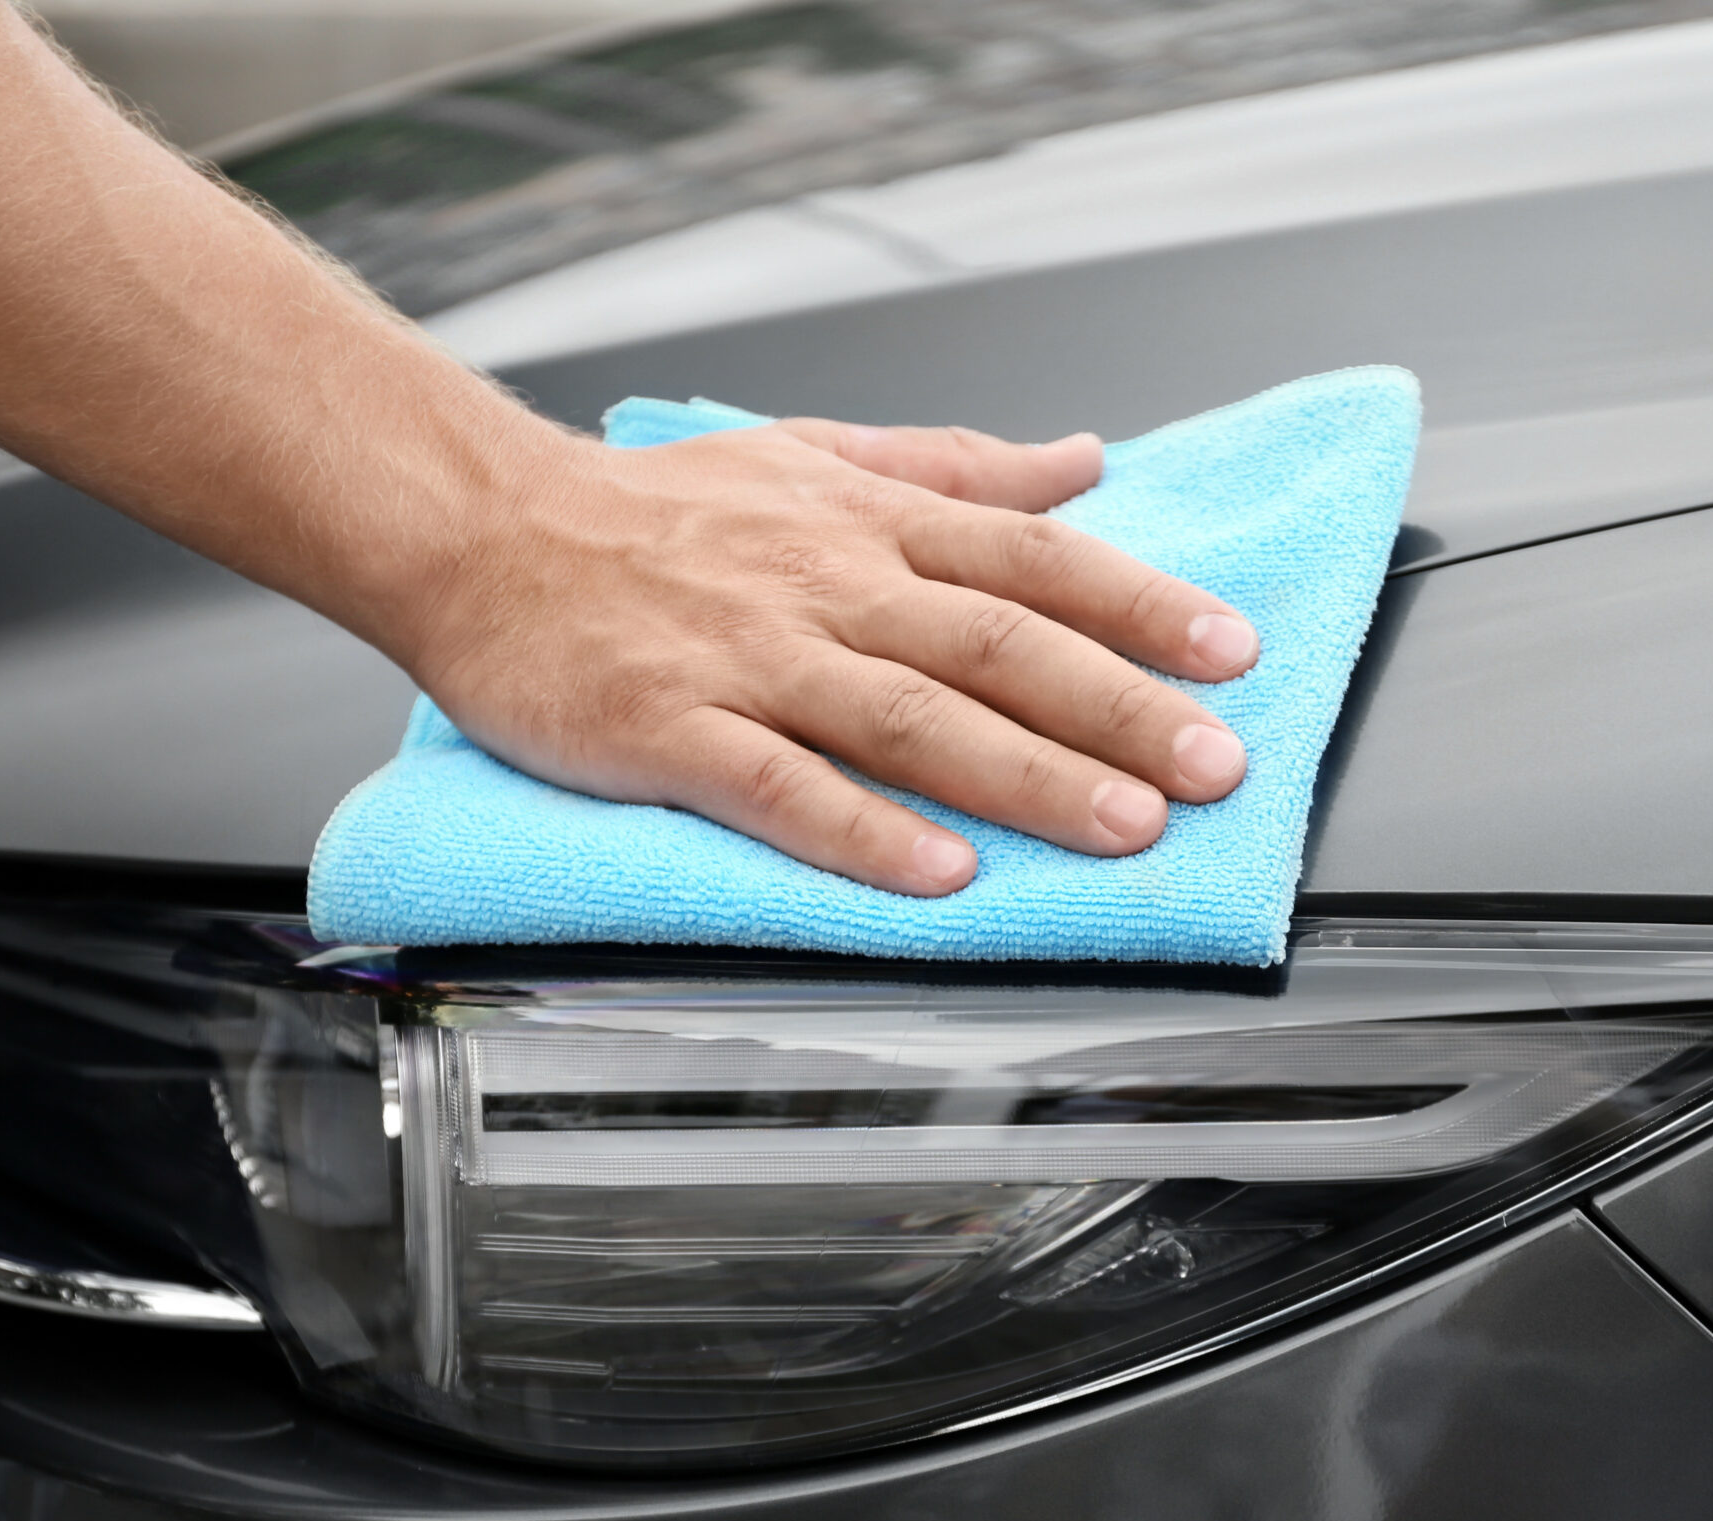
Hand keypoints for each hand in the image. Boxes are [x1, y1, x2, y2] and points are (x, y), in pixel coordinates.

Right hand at [400, 418, 1259, 896]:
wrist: (482, 529)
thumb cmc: (656, 508)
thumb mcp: (816, 454)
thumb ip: (956, 467)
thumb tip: (1084, 462)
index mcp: (869, 519)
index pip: (1033, 558)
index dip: (1140, 603)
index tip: (1230, 650)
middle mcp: (826, 582)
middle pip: (997, 642)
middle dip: (1118, 706)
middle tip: (1216, 763)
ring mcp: (748, 658)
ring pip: (908, 717)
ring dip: (1026, 774)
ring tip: (1124, 826)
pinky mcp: (668, 729)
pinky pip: (777, 785)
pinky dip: (861, 829)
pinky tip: (940, 873)